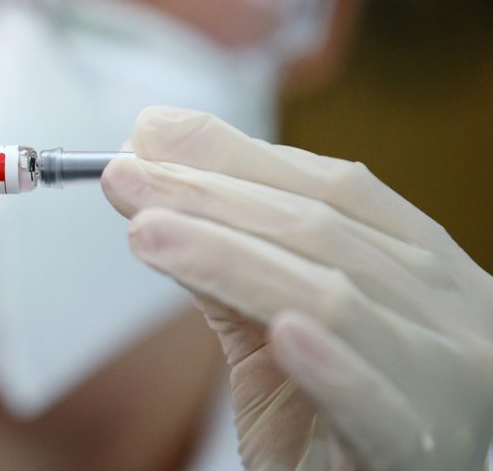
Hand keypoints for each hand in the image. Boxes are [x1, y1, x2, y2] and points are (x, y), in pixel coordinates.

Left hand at [102, 107, 492, 470]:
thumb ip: (226, 253)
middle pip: (320, 229)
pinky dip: (328, 364)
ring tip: (145, 231)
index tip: (149, 134)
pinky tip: (279, 334)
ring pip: (329, 296)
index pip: (331, 186)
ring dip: (228, 256)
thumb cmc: (320, 412)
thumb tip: (152, 167)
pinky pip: (374, 399)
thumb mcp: (271, 322)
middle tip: (123, 175)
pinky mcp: (421, 444)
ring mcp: (448, 374)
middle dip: (209, 195)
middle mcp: (451, 307)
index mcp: (422, 264)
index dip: (237, 154)